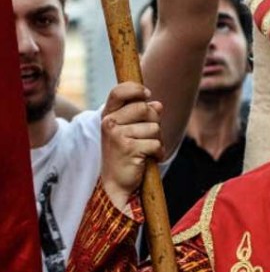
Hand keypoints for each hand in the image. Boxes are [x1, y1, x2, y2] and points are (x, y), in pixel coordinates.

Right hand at [100, 82, 164, 213]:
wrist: (117, 183)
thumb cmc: (127, 153)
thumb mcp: (133, 130)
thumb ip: (144, 115)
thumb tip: (158, 105)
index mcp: (109, 115)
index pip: (119, 91)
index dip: (136, 89)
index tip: (147, 94)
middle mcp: (109, 123)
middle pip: (145, 108)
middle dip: (154, 122)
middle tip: (146, 137)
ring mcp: (117, 135)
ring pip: (154, 127)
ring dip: (157, 140)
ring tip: (146, 150)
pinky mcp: (128, 148)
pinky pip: (156, 143)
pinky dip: (158, 152)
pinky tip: (149, 159)